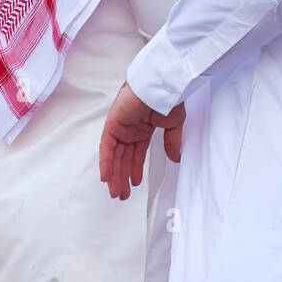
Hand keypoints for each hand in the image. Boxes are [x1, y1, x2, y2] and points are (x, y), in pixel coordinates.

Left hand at [99, 81, 185, 200]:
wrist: (161, 86)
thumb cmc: (168, 99)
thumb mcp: (174, 124)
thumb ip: (172, 142)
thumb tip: (175, 158)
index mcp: (143, 128)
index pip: (136, 153)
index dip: (135, 169)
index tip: (135, 183)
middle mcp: (130, 129)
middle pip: (123, 158)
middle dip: (122, 177)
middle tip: (122, 194)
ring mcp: (120, 127)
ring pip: (114, 156)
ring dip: (114, 175)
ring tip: (116, 192)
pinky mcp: (112, 125)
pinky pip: (106, 147)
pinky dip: (106, 162)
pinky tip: (106, 177)